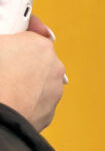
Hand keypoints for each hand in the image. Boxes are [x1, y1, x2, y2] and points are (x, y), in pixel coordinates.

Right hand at [0, 16, 65, 131]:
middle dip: (20, 60)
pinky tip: (10, 102)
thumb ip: (3, 37)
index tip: (13, 34)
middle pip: (35, 58)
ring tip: (4, 88)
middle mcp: (53, 66)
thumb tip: (3, 42)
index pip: (31, 32)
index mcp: (39, 45)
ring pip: (38, 81)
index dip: (19, 33)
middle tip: (3, 65)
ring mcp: (53, 90)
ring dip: (24, 82)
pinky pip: (37, 101)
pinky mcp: (49, 111)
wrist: (0, 118)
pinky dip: (26, 102)